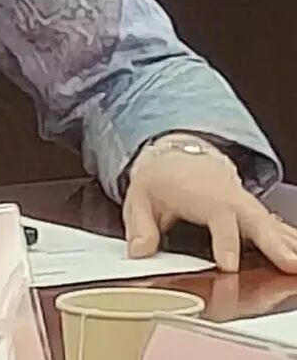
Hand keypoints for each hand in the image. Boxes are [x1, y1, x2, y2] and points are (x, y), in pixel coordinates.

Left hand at [123, 144, 296, 273]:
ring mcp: (244, 204)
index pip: (217, 217)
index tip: (228, 264)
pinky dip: (287, 239)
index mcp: (201, 193)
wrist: (177, 155)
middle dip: (272, 242)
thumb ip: (140, 226)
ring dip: (286, 242)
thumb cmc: (161, 178)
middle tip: (288, 264)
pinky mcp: (253, 212)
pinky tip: (295, 256)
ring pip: (270, 223)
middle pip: (254, 219)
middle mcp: (228, 198)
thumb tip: (139, 251)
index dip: (223, 240)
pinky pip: (274, 226)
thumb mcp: (140, 196)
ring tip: (296, 264)